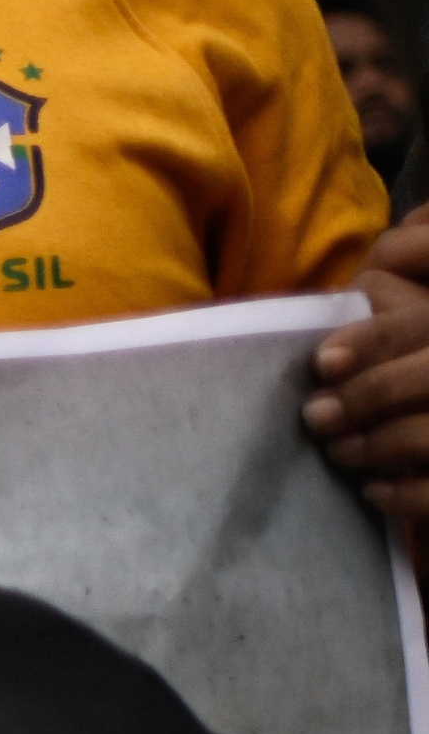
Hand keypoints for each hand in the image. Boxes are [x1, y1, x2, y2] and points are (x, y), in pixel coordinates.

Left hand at [300, 210, 428, 522]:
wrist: (422, 448)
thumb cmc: (411, 366)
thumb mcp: (408, 321)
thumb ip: (397, 285)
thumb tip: (394, 238)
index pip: (422, 325)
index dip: (376, 341)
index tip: (323, 362)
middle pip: (427, 377)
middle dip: (368, 396)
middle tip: (316, 416)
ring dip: (377, 445)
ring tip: (338, 451)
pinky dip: (403, 496)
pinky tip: (372, 493)